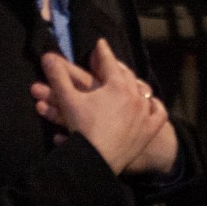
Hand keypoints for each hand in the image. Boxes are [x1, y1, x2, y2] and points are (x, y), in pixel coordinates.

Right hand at [38, 39, 171, 174]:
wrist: (95, 162)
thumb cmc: (82, 130)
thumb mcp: (68, 100)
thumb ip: (58, 76)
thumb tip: (48, 56)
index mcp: (117, 85)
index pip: (108, 62)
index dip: (102, 52)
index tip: (100, 43)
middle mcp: (135, 96)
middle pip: (127, 74)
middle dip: (117, 66)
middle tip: (110, 62)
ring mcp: (145, 113)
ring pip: (144, 91)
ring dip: (135, 84)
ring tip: (130, 81)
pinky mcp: (149, 131)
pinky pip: (159, 114)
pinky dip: (155, 107)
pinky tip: (151, 104)